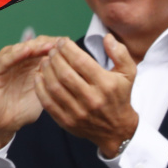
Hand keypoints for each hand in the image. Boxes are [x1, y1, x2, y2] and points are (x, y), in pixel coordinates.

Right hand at [0, 35, 60, 151]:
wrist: (1, 126)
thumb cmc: (21, 110)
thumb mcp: (42, 94)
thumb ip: (52, 82)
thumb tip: (73, 76)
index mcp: (26, 65)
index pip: (40, 48)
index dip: (54, 46)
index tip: (69, 46)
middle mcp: (14, 61)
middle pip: (31, 46)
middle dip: (46, 44)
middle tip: (61, 44)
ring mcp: (2, 65)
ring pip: (19, 50)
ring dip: (34, 47)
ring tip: (48, 46)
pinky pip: (5, 60)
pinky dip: (16, 54)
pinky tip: (27, 50)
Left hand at [34, 34, 138, 157]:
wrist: (117, 130)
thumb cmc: (120, 97)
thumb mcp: (128, 74)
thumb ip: (120, 53)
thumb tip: (107, 37)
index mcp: (106, 85)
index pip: (80, 61)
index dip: (67, 48)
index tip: (62, 42)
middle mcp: (92, 99)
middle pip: (64, 73)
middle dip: (55, 57)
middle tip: (52, 50)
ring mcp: (78, 112)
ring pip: (54, 86)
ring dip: (46, 70)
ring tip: (45, 60)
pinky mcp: (67, 122)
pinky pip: (48, 103)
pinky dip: (40, 87)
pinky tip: (39, 76)